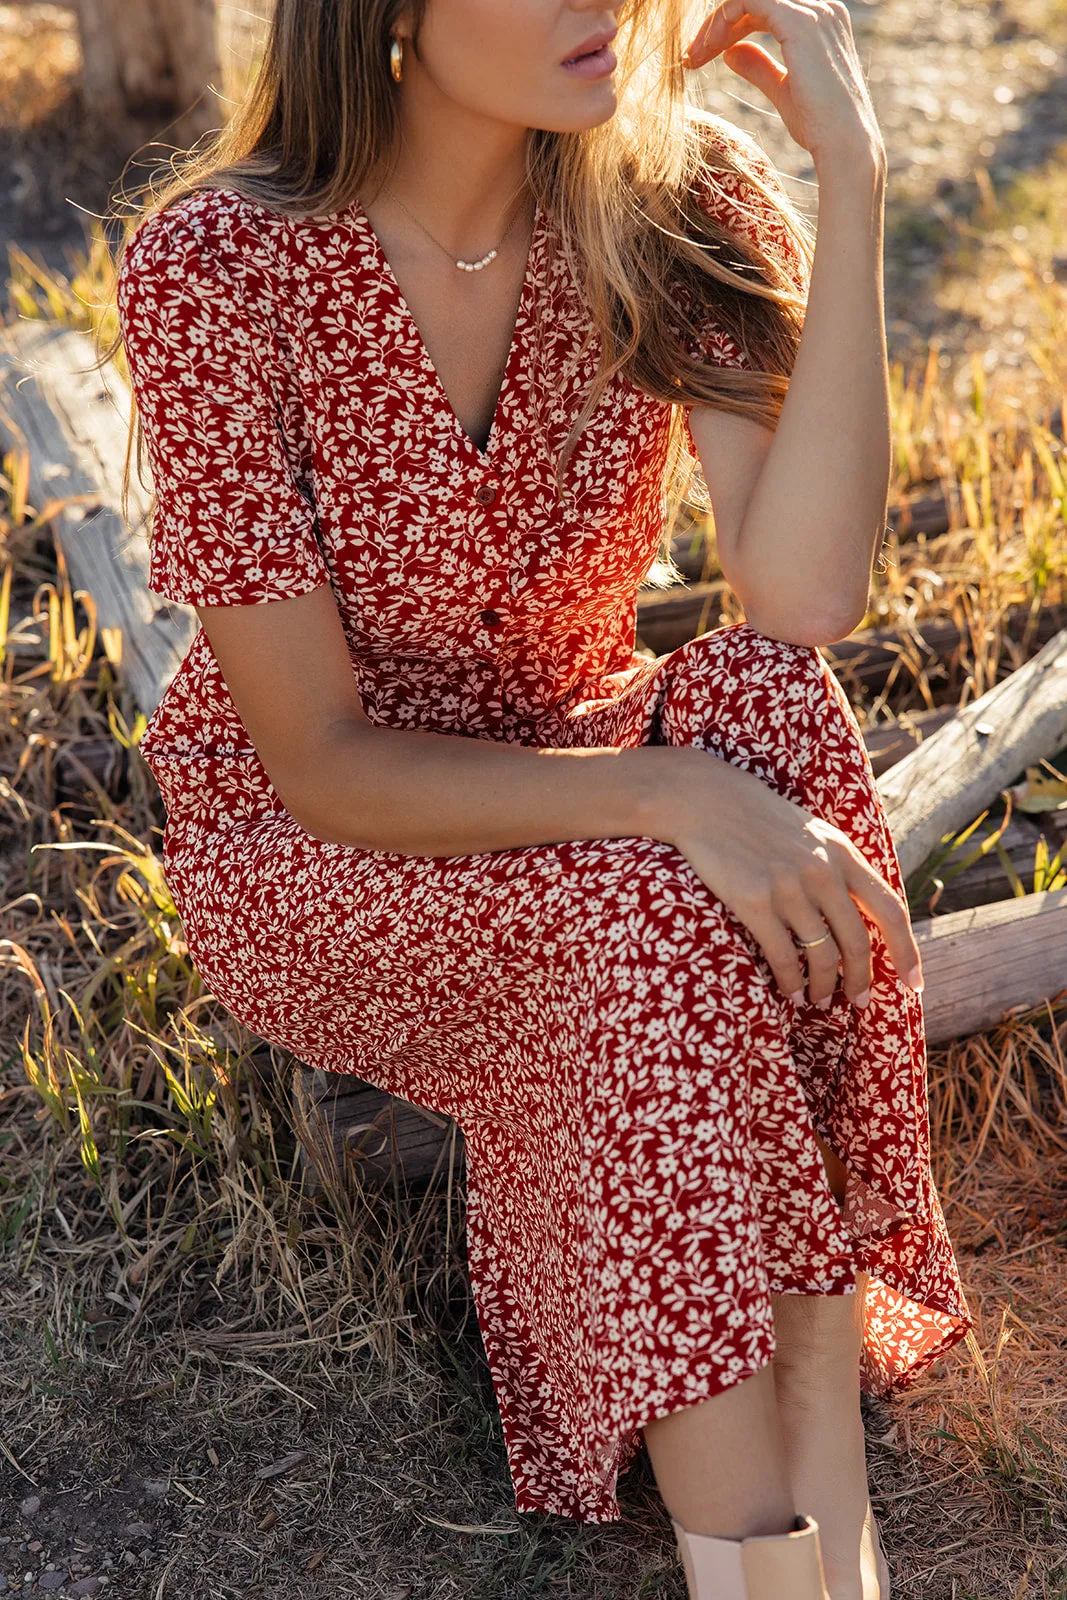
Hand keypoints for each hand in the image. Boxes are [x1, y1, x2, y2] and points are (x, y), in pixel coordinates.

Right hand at [664, 752, 922, 1008]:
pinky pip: (782, 956)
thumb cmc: (760, 819)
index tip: (914, 984)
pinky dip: (789, 981)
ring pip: (820, 955)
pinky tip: (789, 991)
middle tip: (857, 1002)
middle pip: (856, 942)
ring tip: (816, 999)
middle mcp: (822, 871)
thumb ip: (839, 867)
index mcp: (843, 853)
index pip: (890, 910)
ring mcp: (788, 887)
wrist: (707, 800)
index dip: (907, 952)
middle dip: (860, 981)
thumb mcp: (813, 833)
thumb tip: (863, 912)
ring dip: (822, 986)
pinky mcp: (754, 901)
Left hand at [682, 0, 884, 173]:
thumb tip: (730, 53)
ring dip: (716, 22)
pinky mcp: (798, 22)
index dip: (731, 28)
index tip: (702, 56)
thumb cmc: (819, 125)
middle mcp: (822, 7)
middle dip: (719, 24)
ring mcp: (812, 11)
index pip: (766, 9)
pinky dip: (724, 18)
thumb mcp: (783, 90)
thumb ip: (759, 67)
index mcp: (822, 20)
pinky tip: (709, 46)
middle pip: (757, 1)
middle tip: (692, 56)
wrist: (843, 143)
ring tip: (696, 55)